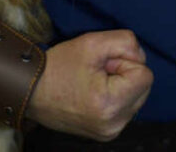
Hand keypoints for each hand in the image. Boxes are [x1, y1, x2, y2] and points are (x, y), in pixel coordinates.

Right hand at [27, 30, 153, 139]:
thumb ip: (126, 42)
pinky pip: (126, 107)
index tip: (103, 63)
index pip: (145, 75)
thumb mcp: (93, 42)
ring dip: (121, 84)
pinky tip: (95, 91)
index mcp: (111, 105)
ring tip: (94, 81)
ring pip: (137, 96)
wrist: (30, 90)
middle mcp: (114, 125)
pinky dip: (116, 95)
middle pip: (143, 87)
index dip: (125, 61)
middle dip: (125, 72)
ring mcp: (110, 132)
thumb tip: (140, 56)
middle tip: (98, 70)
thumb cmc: (59, 66)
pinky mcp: (106, 133)